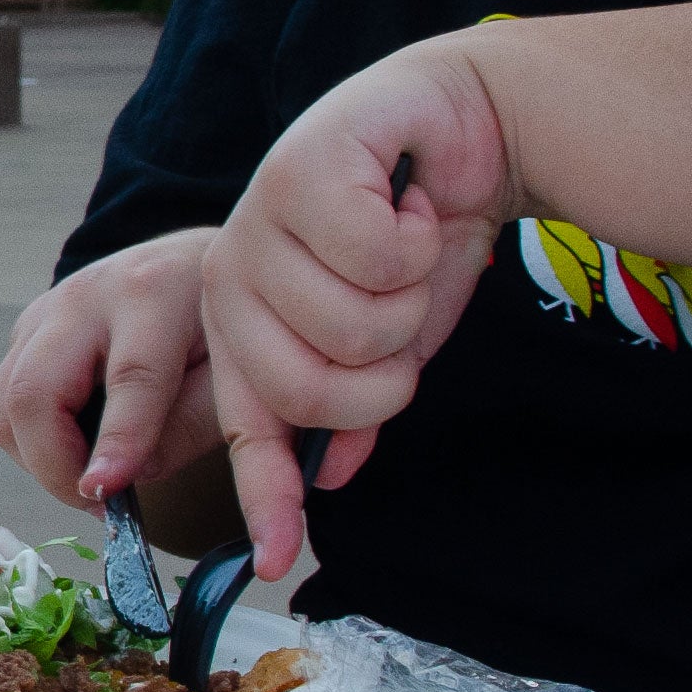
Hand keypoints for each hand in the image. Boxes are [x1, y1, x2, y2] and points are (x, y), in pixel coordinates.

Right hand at [0, 227, 223, 510]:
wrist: (190, 264)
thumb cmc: (218, 325)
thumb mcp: (233, 372)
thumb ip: (190, 425)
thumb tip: (129, 477)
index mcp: (152, 293)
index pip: (129, 377)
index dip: (117, 443)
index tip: (107, 493)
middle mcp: (86, 295)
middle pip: (34, 390)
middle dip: (54, 464)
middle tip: (98, 501)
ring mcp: (45, 309)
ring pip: (5, 402)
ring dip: (39, 457)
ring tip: (91, 478)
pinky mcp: (25, 330)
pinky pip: (5, 400)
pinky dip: (32, 439)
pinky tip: (78, 447)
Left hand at [201, 39, 521, 579]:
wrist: (460, 131)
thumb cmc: (415, 238)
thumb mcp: (391, 342)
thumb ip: (357, 406)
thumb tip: (332, 476)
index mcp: (241, 328)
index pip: (248, 428)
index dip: (266, 497)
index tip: (278, 561)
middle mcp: (231, 280)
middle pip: (309, 390)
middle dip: (388, 369)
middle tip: (401, 311)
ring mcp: (254, 221)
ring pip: (350, 328)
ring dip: (409, 296)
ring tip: (404, 247)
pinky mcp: (296, 169)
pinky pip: (371, 258)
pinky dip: (419, 237)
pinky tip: (408, 204)